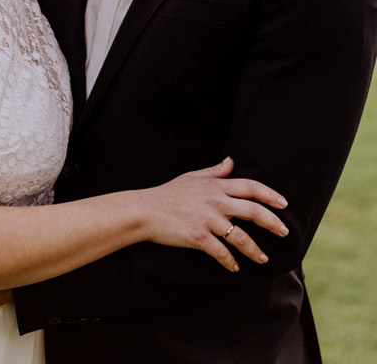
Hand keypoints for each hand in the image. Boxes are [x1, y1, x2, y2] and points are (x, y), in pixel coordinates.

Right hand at [141, 157, 288, 272]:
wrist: (144, 210)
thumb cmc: (168, 193)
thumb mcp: (191, 177)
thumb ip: (214, 171)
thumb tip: (231, 161)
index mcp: (215, 186)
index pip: (250, 187)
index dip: (270, 195)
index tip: (283, 203)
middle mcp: (215, 202)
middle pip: (253, 212)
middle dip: (272, 223)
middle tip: (284, 232)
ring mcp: (207, 220)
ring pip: (241, 237)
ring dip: (255, 250)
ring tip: (263, 258)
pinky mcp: (198, 237)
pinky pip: (221, 252)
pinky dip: (230, 262)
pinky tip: (234, 267)